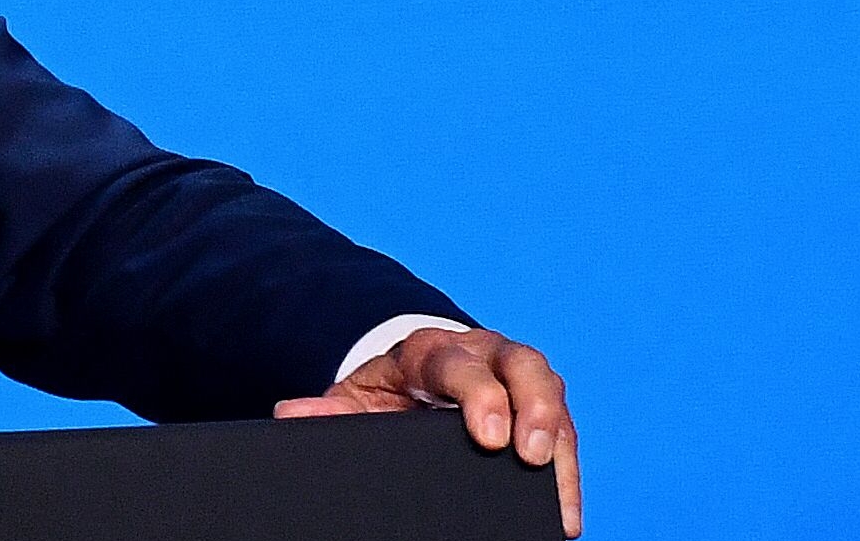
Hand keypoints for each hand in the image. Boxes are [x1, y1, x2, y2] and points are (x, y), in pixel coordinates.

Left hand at [275, 327, 580, 536]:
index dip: (478, 394)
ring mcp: (513, 374)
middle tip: (533, 455)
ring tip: (558, 493)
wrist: (406, 384)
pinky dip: (567, 467)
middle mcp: (480, 352)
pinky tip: (564, 508)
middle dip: (534, 408)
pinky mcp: (536, 403)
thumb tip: (291, 414)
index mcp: (428, 350)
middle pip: (522, 364)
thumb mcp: (353, 401)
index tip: (488, 435)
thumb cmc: (382, 395)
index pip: (457, 363)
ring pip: (550, 390)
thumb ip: (326, 411)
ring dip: (560, 438)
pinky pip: (562, 426)